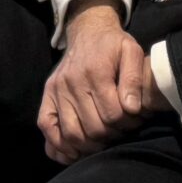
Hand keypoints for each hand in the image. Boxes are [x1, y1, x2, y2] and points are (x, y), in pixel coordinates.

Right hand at [36, 0, 152, 165]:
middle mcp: (71, 83)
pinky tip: (74, 151)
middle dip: (112, 137)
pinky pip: (46, 127)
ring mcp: (56, 90)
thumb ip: (134, 78)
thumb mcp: (131, 51)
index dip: (128, 124)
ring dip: (90, 146)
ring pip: (71, 133)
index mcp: (94, 72)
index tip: (135, 121)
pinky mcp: (47, 96)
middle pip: (93, 128)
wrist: (86, 31)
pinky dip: (58, 145)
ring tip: (103, 141)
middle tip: (121, 132)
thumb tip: (132, 108)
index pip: (112, 114)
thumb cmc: (112, 44)